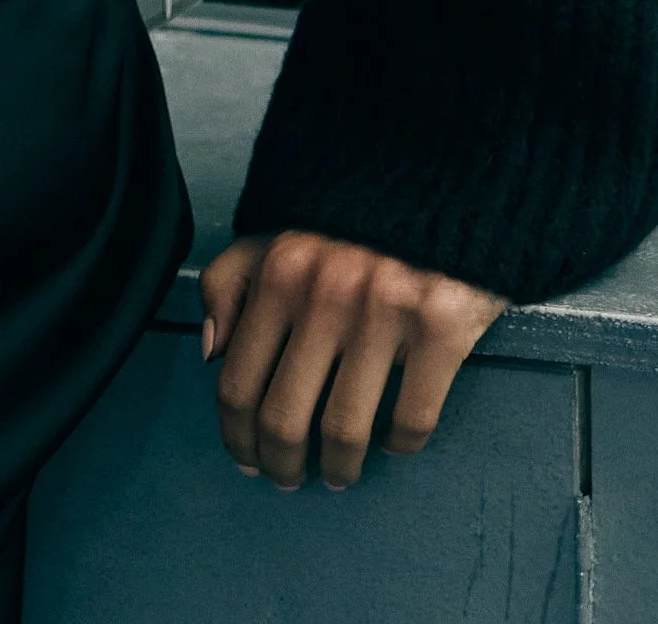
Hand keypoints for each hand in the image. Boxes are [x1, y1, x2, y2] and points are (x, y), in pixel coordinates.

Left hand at [200, 231, 505, 490]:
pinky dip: (399, 445)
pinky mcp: (441, 327)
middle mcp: (325, 292)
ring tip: (339, 472)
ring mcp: (385, 311)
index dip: (237, 437)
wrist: (446, 178)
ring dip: (339, 468)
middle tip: (290, 478)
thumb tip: (211, 351)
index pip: (237, 382)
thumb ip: (230, 280)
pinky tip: (393, 443)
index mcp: (278, 270)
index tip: (247, 459)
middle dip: (281, 465)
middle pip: (284, 418)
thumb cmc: (353, 216)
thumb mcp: (277, 230)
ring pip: (345, 431)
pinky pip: (411, 419)